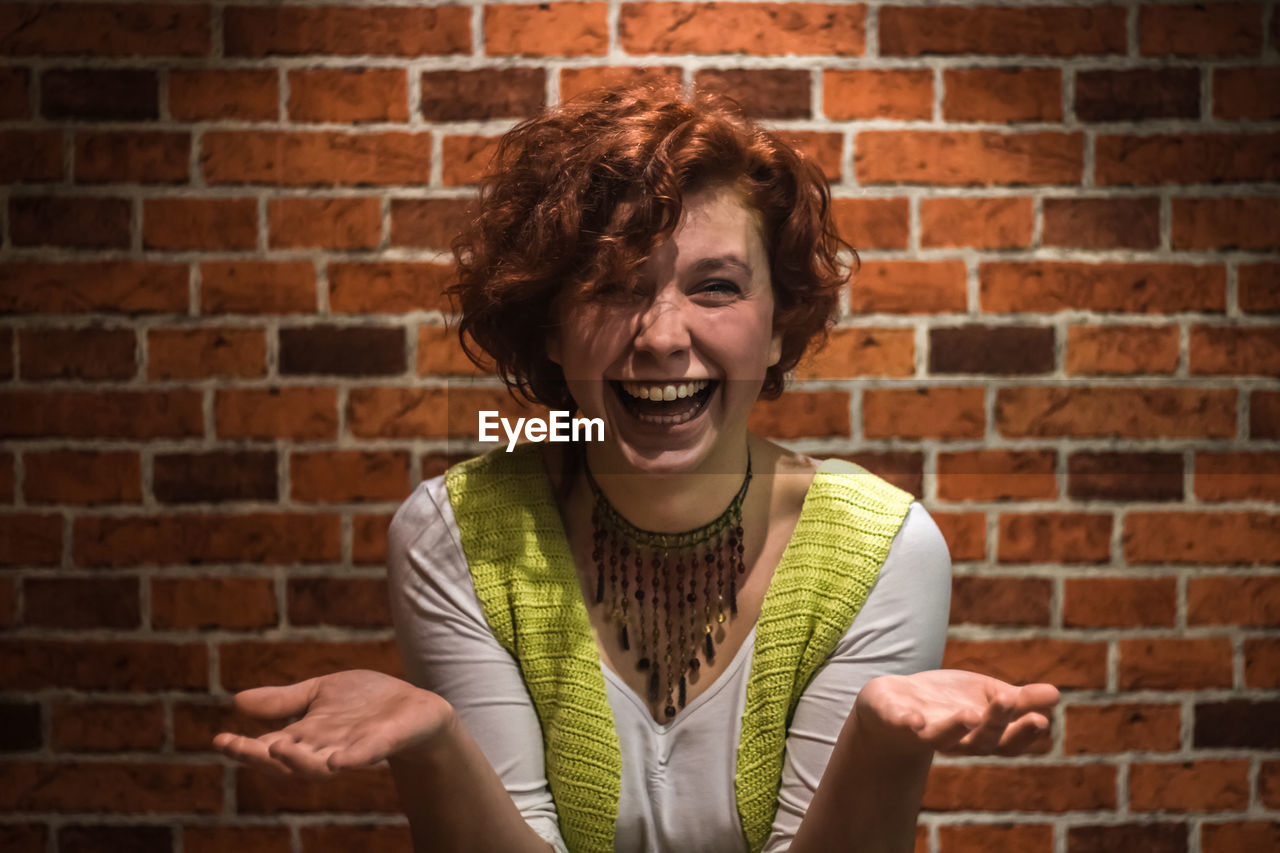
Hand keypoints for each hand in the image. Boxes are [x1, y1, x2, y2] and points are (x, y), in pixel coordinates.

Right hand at [212, 669, 452, 776]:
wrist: (414, 708)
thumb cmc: (365, 704)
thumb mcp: (319, 694)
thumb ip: (283, 702)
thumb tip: (236, 701)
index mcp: (306, 736)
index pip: (267, 747)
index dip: (243, 748)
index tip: (219, 741)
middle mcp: (323, 749)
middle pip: (286, 762)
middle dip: (261, 758)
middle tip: (238, 748)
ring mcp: (352, 749)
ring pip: (319, 766)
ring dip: (298, 761)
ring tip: (277, 748)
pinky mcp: (382, 744)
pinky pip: (365, 756)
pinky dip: (351, 759)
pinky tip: (336, 760)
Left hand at [854, 670, 1058, 756]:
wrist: (894, 704)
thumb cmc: (947, 703)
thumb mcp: (985, 697)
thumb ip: (1018, 699)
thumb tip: (1057, 694)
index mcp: (981, 735)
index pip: (1008, 742)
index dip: (1024, 734)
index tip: (1042, 720)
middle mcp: (955, 741)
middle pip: (980, 740)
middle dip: (995, 723)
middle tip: (1007, 700)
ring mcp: (924, 734)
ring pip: (942, 738)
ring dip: (956, 727)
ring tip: (969, 713)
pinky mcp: (895, 721)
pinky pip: (901, 725)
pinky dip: (907, 723)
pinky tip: (914, 719)